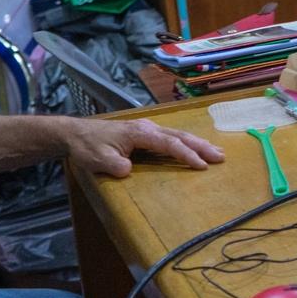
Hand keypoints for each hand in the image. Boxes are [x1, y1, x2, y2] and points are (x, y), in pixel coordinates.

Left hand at [64, 118, 223, 176]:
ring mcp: (147, 129)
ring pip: (178, 135)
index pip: (169, 144)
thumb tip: (128, 169)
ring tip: (216, 152)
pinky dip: (187, 142)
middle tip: (221, 156)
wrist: (75, 134)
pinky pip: (171, 137)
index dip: (186, 155)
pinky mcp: (145, 133)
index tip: (202, 166)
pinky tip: (195, 147)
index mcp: (140, 133)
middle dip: (201, 146)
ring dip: (197, 143)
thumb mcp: (97, 159)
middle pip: (180, 136)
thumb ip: (113, 164)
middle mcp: (148, 128)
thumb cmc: (87, 146)